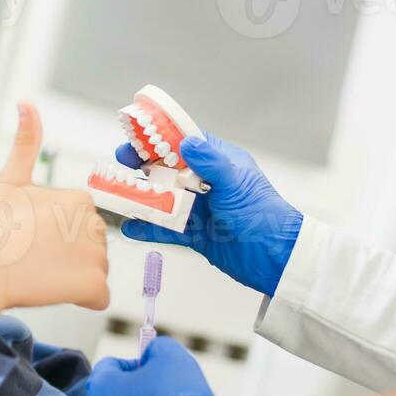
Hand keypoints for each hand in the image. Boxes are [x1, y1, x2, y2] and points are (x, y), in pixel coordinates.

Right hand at [0, 103, 109, 330]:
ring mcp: (96, 254)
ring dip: (72, 277)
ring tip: (42, 272)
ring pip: (94, 270)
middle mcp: (95, 222)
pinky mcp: (94, 284)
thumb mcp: (11, 179)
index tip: (33, 237)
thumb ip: (26, 141)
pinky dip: (81, 297)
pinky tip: (55, 289)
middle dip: (67, 255)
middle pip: (90, 246)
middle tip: (35, 256)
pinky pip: (98, 296)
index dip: (56, 234)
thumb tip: (26, 102)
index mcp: (80, 198)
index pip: (80, 224)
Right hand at [118, 131, 302, 295]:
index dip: (159, 139)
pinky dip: (148, 228)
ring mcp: (200, 209)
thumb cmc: (264, 215)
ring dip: (142, 198)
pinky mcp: (196, 234)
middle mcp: (207, 183)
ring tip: (119, 196)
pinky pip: (167, 228)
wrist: (276, 258)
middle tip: (121, 164)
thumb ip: (211, 162)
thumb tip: (188, 142)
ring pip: (164, 199)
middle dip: (143, 167)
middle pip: (168, 170)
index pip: (184, 143)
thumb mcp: (235, 184)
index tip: (137, 137)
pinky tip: (131, 228)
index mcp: (219, 162)